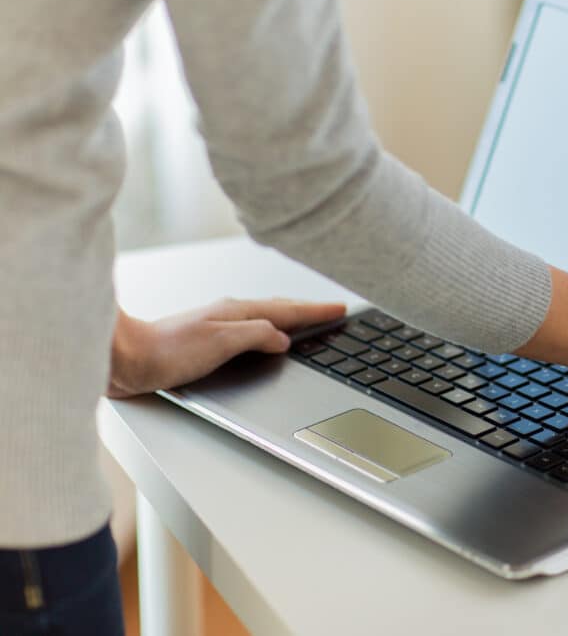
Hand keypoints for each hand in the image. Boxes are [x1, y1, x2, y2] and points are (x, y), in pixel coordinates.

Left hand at [107, 298, 346, 397]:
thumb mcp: (222, 342)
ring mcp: (219, 325)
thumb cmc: (166, 352)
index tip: (340, 309)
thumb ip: (257, 336)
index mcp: (238, 312)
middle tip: (331, 310)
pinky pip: (252, 330)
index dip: (316, 311)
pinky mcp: (208, 340)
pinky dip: (270, 329)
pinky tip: (267, 337)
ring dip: (290, 317)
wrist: (126, 359)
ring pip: (266, 318)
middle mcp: (229, 314)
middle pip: (280, 309)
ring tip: (308, 319)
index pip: (288, 311)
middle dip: (308, 310)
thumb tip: (282, 338)